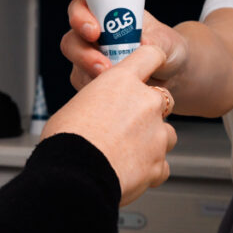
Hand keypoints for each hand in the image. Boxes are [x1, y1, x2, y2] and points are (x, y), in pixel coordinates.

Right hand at [42, 44, 177, 205]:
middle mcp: (145, 101)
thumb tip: (97, 111)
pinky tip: (130, 171)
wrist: (73, 177)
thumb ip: (98, 103)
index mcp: (122, 81)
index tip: (151, 65)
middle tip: (127, 125)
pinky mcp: (159, 163)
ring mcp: (157, 132)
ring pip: (167, 133)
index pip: (150, 55)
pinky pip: (161, 164)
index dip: (151, 60)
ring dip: (152, 140)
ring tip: (127, 152)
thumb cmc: (66, 140)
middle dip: (150, 111)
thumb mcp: (77, 106)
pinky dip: (149, 168)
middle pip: (162, 97)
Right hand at [60, 0, 187, 90]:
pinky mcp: (92, 83)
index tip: (94, 32)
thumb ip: (155, 40)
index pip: (80, 8)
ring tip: (114, 86)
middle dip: (83, 54)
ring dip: (92, 77)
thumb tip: (143, 43)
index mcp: (106, 15)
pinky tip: (116, 98)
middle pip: (71, 41)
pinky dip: (99, 94)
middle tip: (104, 66)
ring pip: (77, 68)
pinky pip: (87, 90)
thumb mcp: (166, 40)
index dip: (80, 17)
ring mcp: (90, 61)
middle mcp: (93, 37)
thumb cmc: (166, 47)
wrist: (171, 75)